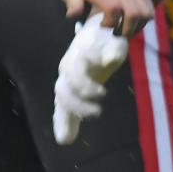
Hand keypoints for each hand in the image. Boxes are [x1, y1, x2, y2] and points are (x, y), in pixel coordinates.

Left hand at [53, 13, 128, 144]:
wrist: (99, 32)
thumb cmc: (88, 66)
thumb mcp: (78, 92)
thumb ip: (70, 113)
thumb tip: (62, 140)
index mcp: (67, 77)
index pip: (61, 96)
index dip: (63, 115)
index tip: (67, 137)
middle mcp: (72, 65)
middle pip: (65, 84)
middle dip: (77, 103)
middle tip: (95, 113)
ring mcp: (85, 52)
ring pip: (77, 67)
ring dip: (88, 85)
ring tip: (101, 94)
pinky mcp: (102, 41)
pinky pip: (104, 47)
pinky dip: (109, 54)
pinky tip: (111, 59)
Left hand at [60, 0, 152, 36]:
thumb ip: (72, 3)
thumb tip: (73, 16)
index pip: (113, 11)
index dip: (109, 23)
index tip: (102, 25)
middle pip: (135, 14)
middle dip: (127, 30)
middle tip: (116, 34)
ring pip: (146, 13)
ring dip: (138, 26)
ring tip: (126, 28)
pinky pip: (150, 7)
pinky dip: (144, 18)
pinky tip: (132, 20)